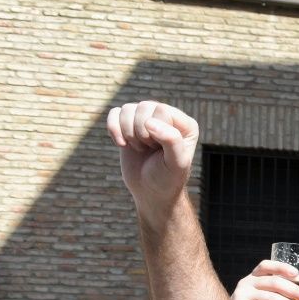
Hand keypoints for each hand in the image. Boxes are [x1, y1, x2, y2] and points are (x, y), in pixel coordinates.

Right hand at [105, 101, 198, 218]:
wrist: (151, 192)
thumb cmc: (167, 179)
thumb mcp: (175, 163)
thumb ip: (171, 140)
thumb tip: (150, 122)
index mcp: (185, 125)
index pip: (161, 110)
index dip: (154, 130)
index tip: (158, 149)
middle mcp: (167, 118)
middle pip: (143, 107)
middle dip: (140, 132)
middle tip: (149, 150)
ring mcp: (147, 119)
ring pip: (128, 109)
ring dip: (128, 132)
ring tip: (140, 149)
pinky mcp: (129, 124)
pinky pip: (114, 112)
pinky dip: (113, 128)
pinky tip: (122, 144)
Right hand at [231, 260, 298, 299]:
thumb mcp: (265, 299)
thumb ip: (279, 294)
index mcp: (253, 277)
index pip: (266, 265)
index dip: (281, 267)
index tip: (297, 274)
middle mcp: (246, 284)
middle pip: (274, 282)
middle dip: (295, 291)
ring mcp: (242, 297)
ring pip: (272, 299)